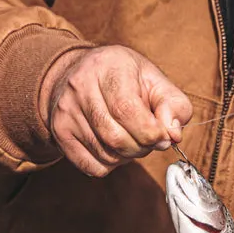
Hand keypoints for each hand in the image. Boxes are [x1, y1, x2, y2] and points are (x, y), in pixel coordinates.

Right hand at [40, 45, 191, 176]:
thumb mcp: (155, 80)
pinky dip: (111, 164)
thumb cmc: (126, 78)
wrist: (82, 73)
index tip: (164, 137)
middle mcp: (80, 86)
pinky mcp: (59, 132)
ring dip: (129, 156)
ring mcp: (65, 111)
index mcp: (108, 66)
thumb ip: (174, 105)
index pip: (126, 110)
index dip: (150, 132)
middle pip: (116, 137)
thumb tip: (173, 134)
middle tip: (150, 139)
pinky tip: (115, 146)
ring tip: (133, 138)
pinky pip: (91, 166)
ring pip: (105, 154)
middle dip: (142, 146)